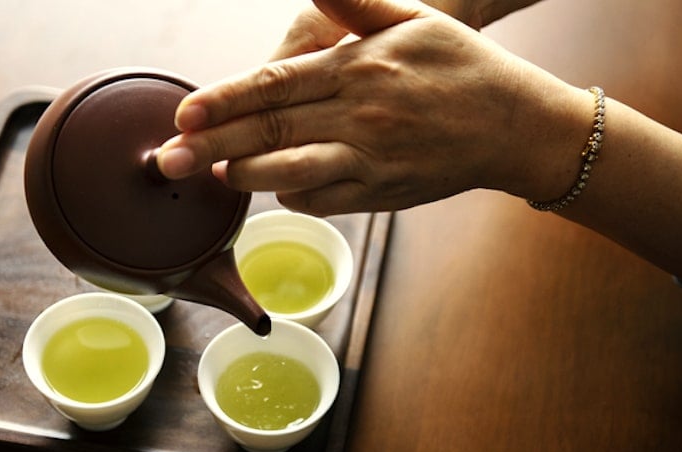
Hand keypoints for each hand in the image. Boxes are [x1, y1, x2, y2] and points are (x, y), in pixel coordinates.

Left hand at [157, 0, 584, 215]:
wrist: (513, 126)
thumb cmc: (462, 67)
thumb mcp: (413, 19)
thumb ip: (355, 3)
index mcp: (359, 68)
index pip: (276, 86)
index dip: (225, 101)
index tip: (185, 113)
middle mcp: (359, 116)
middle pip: (271, 133)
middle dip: (212, 148)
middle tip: (168, 160)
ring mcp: (370, 160)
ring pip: (290, 174)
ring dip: (244, 177)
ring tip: (210, 176)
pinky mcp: (381, 194)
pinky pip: (323, 201)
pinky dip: (290, 196)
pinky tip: (271, 188)